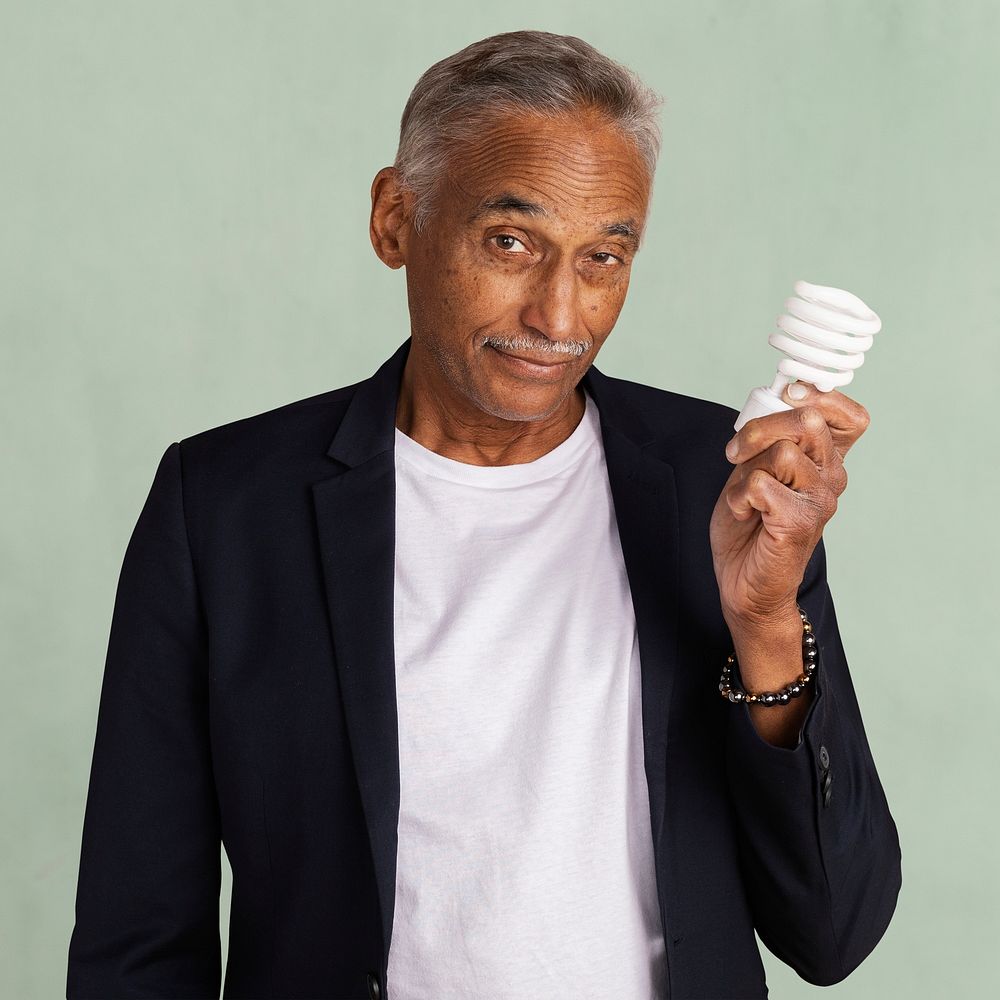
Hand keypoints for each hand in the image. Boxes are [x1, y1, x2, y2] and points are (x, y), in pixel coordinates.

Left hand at [710, 383, 869, 629]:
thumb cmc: (749, 523)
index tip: (784, 399)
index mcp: (826, 460)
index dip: (816, 397)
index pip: (848, 415)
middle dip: (760, 428)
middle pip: (807, 421)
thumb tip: (779, 399)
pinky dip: (740, 496)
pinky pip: (761, 484)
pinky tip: (746, 513)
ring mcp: (821, 501)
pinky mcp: (802, 523)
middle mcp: (832, 477)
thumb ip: (770, 437)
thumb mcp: (754, 467)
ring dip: (745, 471)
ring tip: (745, 496)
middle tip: (736, 453)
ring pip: (781, 452)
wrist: (743, 580)